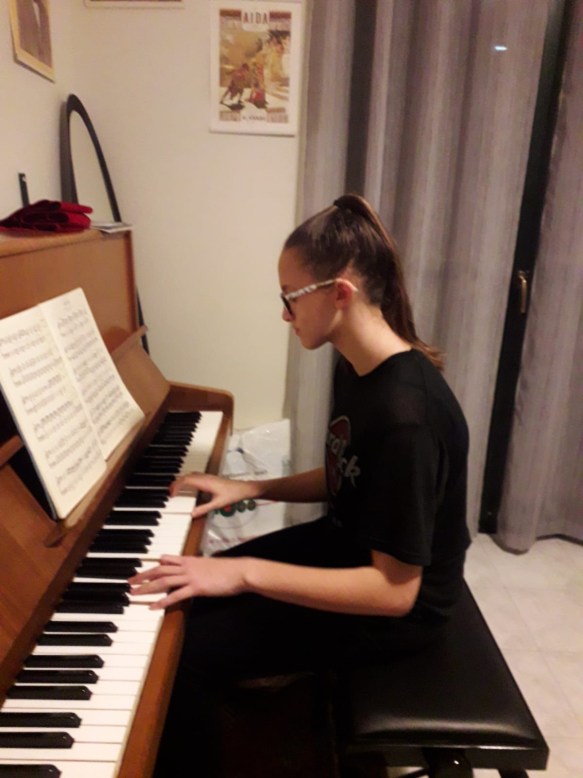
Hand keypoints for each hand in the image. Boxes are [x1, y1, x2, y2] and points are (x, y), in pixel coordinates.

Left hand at [129, 554, 248, 608]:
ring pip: (163, 581)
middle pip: (159, 569)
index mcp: (190, 560)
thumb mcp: (210, 565)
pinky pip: (176, 595)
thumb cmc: (229, 569)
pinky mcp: (196, 587)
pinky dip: (163, 601)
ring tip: (135, 594)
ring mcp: (191, 576)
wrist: (240, 571)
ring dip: (147, 588)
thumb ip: (198, 567)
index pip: (166, 560)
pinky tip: (153, 607)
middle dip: (143, 576)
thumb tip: (192, 570)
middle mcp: (187, 566)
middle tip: (130, 582)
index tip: (141, 571)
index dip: (152, 566)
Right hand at [169, 472, 260, 518]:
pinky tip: (187, 488)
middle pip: (186, 476)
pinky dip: (187, 481)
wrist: (243, 488)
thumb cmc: (232, 495)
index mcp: (205, 482)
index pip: (186, 480)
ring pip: (190, 475)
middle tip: (169, 493)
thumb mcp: (217, 504)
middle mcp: (205, 477)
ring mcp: (207, 477)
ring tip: (175, 490)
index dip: (176, 486)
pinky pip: (194, 476)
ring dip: (181, 481)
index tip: (171, 494)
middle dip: (176, 483)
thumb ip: (203, 509)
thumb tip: (191, 514)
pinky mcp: (209, 478)